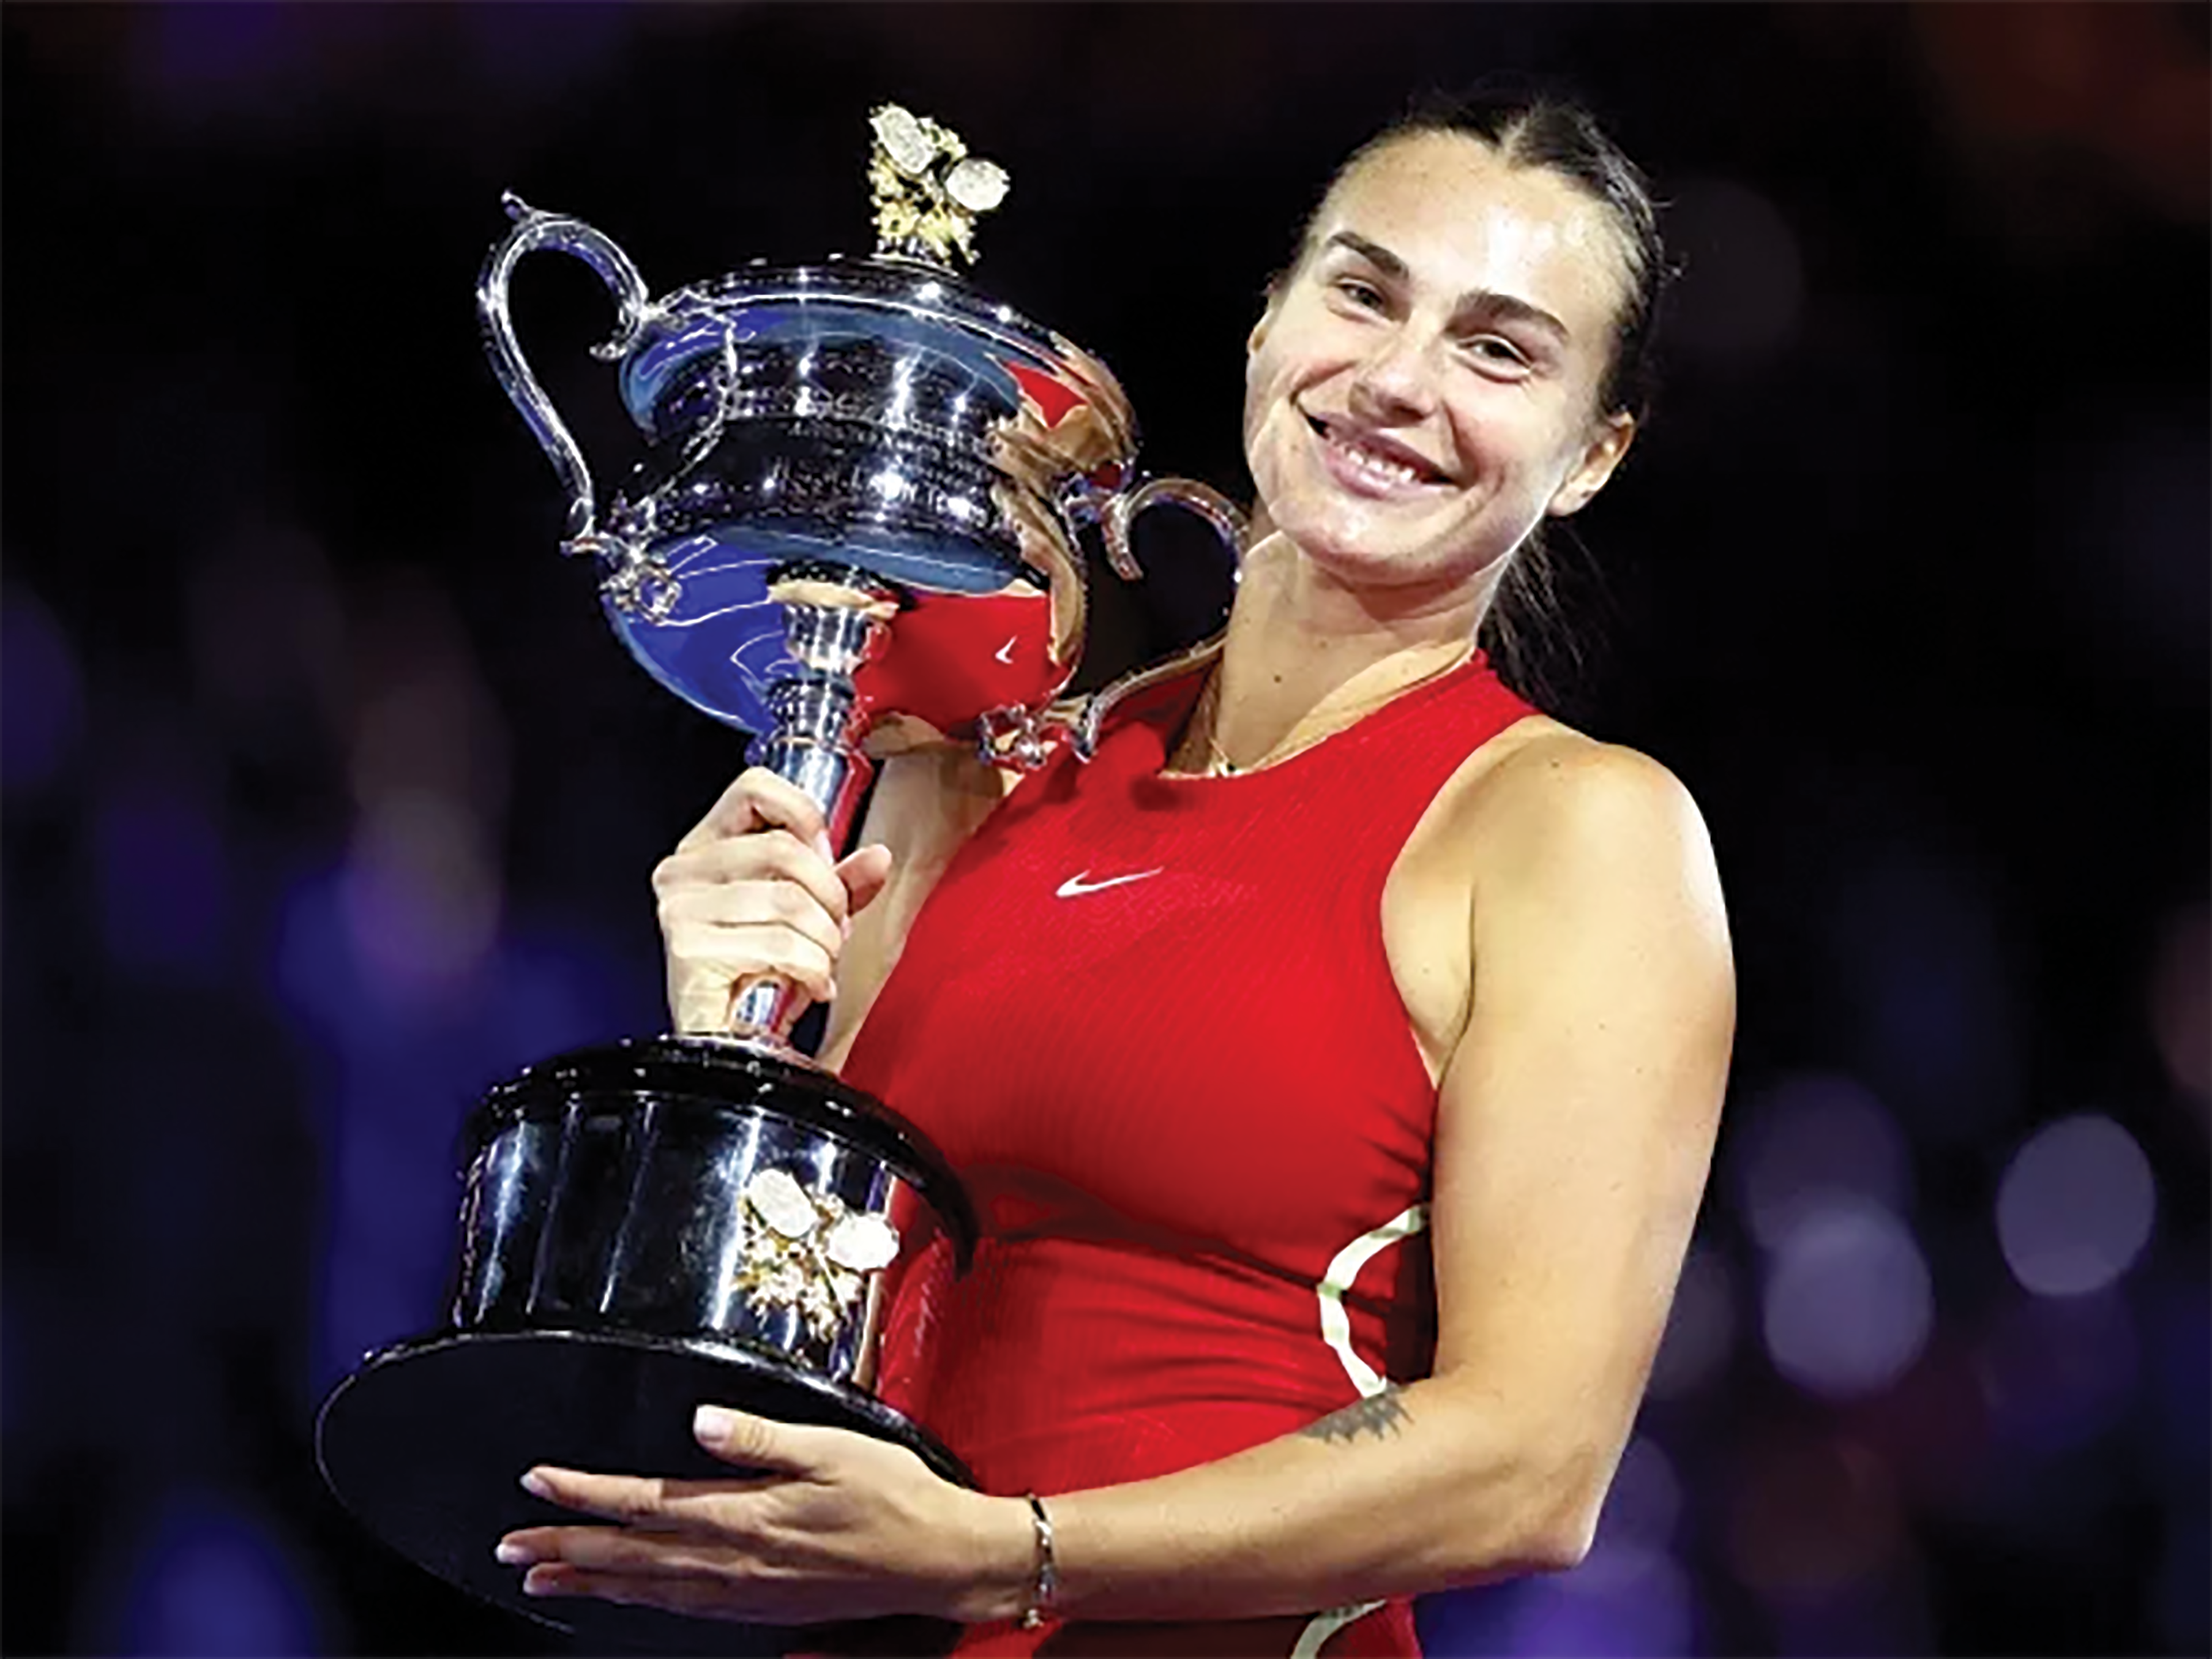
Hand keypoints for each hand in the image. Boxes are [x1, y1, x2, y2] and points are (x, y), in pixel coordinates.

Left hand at [494, 1406, 1031, 1624]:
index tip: (537, 1482)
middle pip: (630, 1556)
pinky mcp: (760, 1607)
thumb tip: (701, 1423)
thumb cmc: (893, 1496)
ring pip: (647, 1588)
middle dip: (564, 1546)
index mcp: (746, 1515)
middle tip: (509, 1543)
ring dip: (590, 1579)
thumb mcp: (833, 1449)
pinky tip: (622, 1593)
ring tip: (540, 1574)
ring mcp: (745, 1591)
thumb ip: (761, 1439)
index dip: (584, 1494)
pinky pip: (680, 1606)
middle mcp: (734, 1561)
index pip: (644, 1504)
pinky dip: (637, 1599)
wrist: (938, 1561)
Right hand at [654, 768, 895, 1032]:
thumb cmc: (757, 978)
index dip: (804, 816)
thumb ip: (841, 883)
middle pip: (784, 850)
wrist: (728, 1043)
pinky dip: (813, 970)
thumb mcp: (806, 919)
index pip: (753, 788)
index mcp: (704, 848)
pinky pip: (781, 945)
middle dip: (830, 896)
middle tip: (834, 928)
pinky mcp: (689, 951)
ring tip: (820, 962)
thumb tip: (878, 857)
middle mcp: (682, 872)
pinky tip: (809, 986)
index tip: (826, 856)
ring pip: (789, 901)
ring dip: (825, 940)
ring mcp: (679, 910)